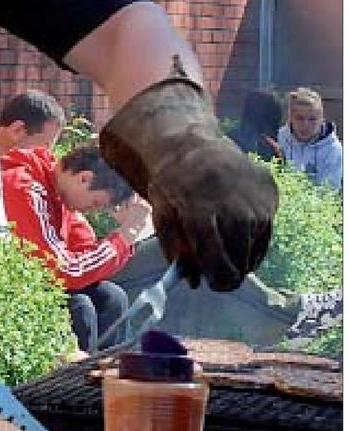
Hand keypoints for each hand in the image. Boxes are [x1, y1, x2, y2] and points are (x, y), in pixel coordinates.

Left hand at [101, 65, 278, 290]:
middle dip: (230, 272)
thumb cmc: (173, 184)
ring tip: (226, 247)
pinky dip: (254, 240)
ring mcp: (254, 198)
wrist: (195, 145)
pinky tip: (239, 233)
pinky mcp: (269, 193)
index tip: (215, 285)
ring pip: (253, 247)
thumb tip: (193, 282)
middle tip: (221, 273)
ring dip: (242, 256)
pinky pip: (266, 232)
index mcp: (199, 211)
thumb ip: (175, 250)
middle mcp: (231, 205)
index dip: (218, 279)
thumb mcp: (162, 214)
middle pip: (238, 258)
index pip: (216, 259)